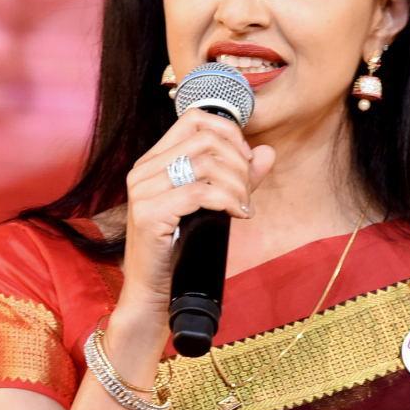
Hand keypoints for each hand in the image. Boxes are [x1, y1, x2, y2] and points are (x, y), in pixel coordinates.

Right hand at [116, 111, 275, 318]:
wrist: (153, 291)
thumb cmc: (180, 249)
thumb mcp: (211, 206)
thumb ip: (237, 177)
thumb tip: (267, 152)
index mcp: (153, 162)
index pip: (193, 119)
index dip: (228, 132)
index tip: (245, 160)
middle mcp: (143, 170)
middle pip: (205, 139)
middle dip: (238, 162)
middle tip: (247, 192)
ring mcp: (142, 191)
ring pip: (206, 164)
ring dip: (237, 185)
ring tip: (242, 207)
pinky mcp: (149, 213)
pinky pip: (200, 193)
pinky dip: (228, 201)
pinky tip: (236, 215)